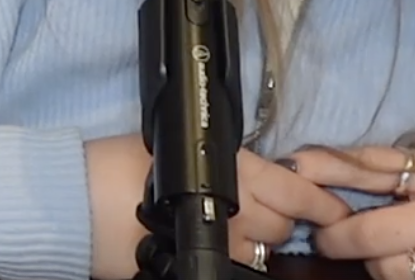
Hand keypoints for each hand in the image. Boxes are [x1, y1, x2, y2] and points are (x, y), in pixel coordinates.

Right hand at [85, 134, 352, 277]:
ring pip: (260, 252)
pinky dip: (230, 256)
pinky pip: (232, 266)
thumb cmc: (116, 162)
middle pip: (281, 225)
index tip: (338, 211)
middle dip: (278, 219)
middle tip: (260, 208)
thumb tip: (253, 171)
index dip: (323, 204)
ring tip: (230, 226)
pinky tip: (215, 243)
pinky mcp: (198, 267)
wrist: (76, 200)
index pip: (297, 192)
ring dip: (254, 241)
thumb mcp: (175, 147)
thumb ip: (221, 161)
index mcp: (232, 170)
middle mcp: (233, 210)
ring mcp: (218, 246)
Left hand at [292, 145, 414, 279]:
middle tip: (324, 234)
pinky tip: (406, 268)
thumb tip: (370, 169)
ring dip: (372, 262)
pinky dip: (404, 276)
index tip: (296, 165)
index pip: (373, 164)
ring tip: (371, 254)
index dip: (328, 166)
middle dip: (335, 234)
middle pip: (367, 227)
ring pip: (387, 264)